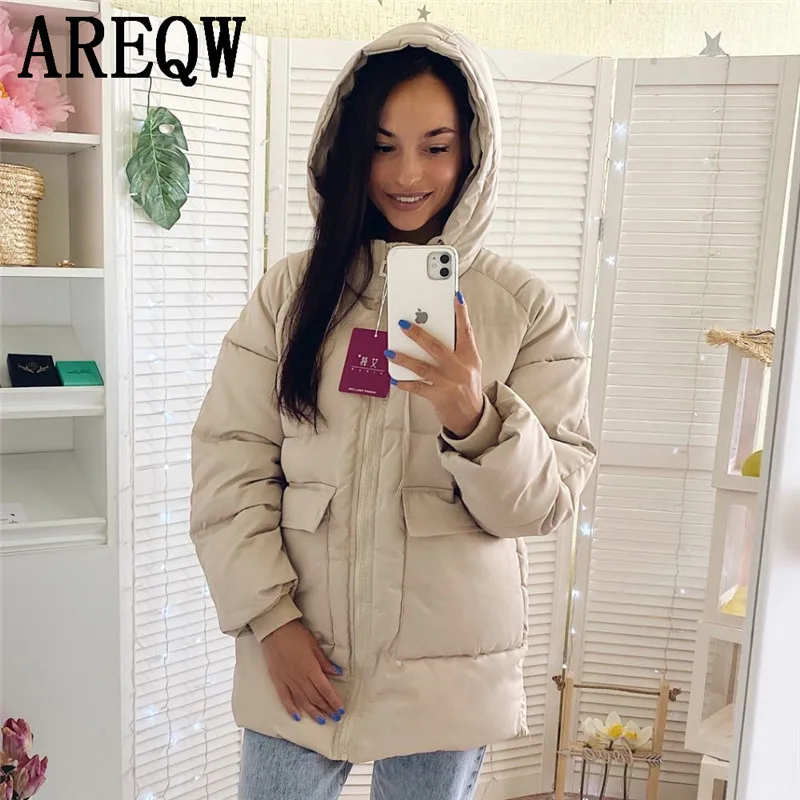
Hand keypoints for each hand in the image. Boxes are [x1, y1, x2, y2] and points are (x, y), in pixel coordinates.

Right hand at [261, 620, 345, 724]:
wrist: (275, 630)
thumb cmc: (296, 635)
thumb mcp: (314, 645)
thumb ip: (324, 662)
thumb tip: (337, 672)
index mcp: (311, 668)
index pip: (325, 689)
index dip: (334, 701)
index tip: (341, 709)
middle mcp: (300, 677)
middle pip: (315, 697)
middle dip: (326, 708)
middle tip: (335, 717)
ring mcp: (287, 680)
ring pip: (302, 700)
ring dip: (313, 712)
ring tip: (321, 720)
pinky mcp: (277, 680)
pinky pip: (284, 698)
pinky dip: (291, 708)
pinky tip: (297, 716)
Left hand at [386, 292, 483, 437]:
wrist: (472, 418)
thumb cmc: (467, 388)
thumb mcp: (470, 367)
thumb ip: (457, 350)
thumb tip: (436, 331)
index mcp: (470, 357)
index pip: (466, 331)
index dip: (461, 313)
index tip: (455, 296)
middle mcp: (460, 368)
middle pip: (436, 346)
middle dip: (418, 334)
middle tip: (403, 324)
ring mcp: (449, 383)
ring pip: (422, 367)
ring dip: (404, 358)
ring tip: (389, 351)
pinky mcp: (439, 397)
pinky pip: (418, 387)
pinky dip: (405, 383)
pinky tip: (394, 378)